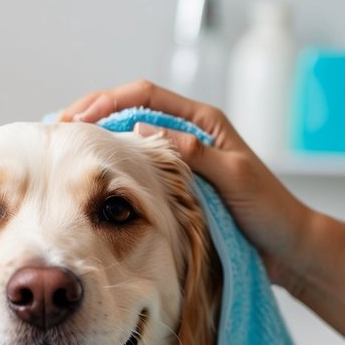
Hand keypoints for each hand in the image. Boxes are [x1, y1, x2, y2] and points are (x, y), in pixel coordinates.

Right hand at [59, 79, 312, 290]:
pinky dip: (112, 168)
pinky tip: (91, 178)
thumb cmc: (268, 212)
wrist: (287, 248)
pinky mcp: (178, 184)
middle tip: (57, 131)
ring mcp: (181, 159)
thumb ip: (194, 153)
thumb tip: (145, 131)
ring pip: (129, 139)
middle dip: (92, 115)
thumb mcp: (233, 178)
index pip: (144, 96)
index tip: (77, 117)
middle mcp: (189, 134)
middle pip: (129, 111)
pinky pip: (138, 168)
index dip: (107, 101)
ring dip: (97, 140)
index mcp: (203, 122)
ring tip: (65, 150)